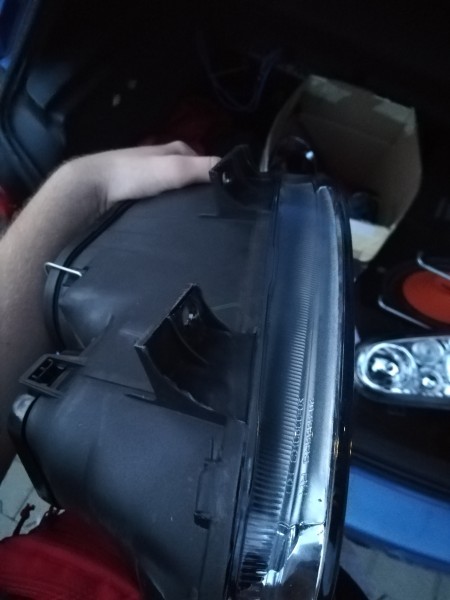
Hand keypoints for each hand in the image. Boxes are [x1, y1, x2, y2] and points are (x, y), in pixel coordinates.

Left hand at [64, 141, 219, 211]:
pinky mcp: (137, 196)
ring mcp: (149, 179)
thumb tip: (238, 173)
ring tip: (194, 225)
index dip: (218, 178)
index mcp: (176, 150)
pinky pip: (162, 203)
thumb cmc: (134, 174)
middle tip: (211, 216)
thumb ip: (204, 169)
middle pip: (192, 178)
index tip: (229, 200)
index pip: (207, 163)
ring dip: (184, 205)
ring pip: (177, 192)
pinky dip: (169, 211)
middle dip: (201, 193)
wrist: (92, 188)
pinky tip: (171, 225)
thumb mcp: (175, 168)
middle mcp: (164, 161)